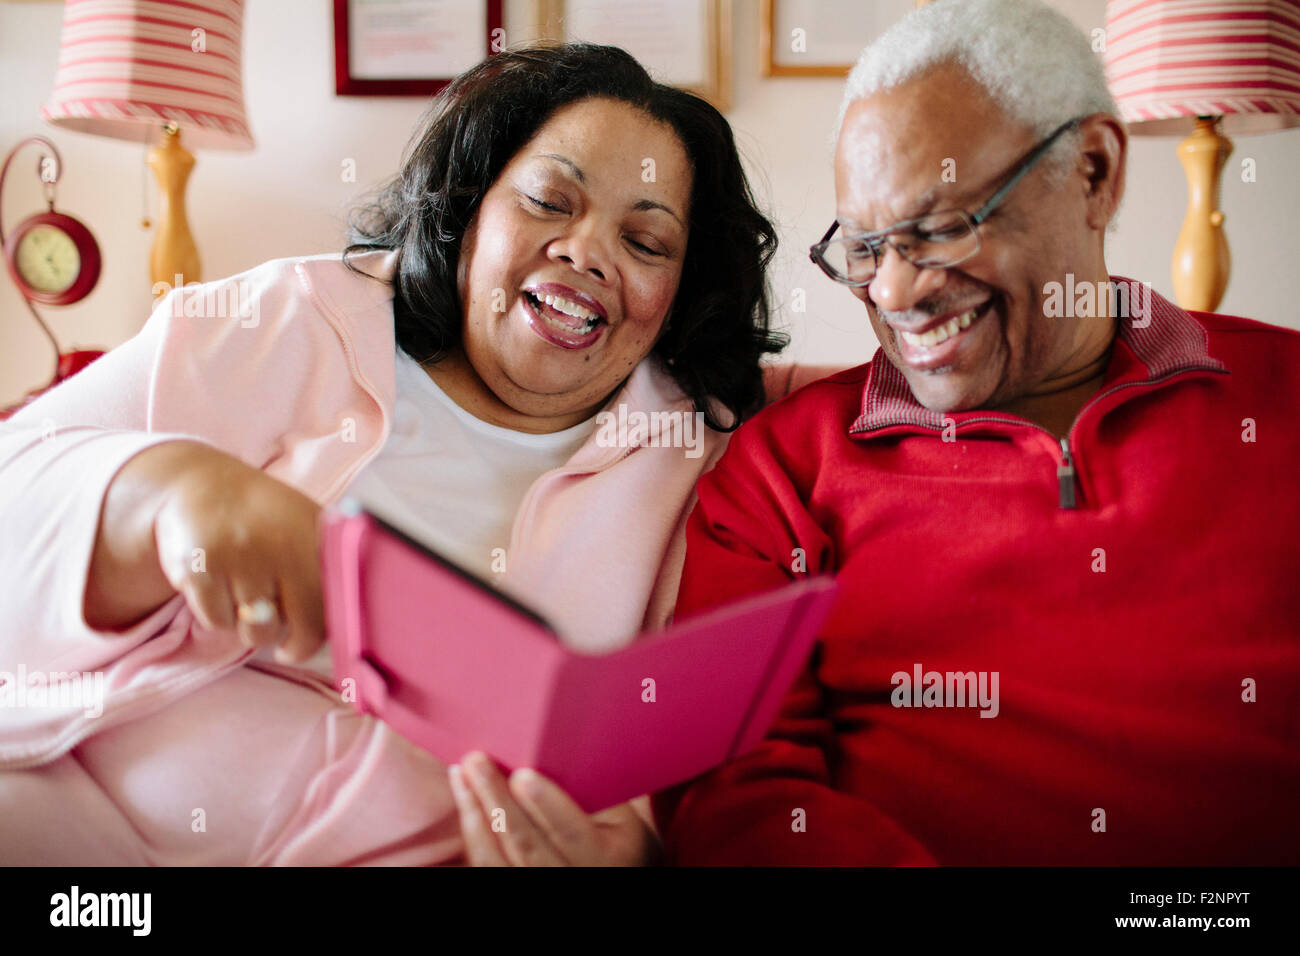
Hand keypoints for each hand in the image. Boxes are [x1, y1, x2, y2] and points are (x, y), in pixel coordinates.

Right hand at [151, 448, 324, 661]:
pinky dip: (217, 615)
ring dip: (251, 627)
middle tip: (285, 647)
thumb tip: (347, 623)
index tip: (308, 644)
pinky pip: (218, 622)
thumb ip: (328, 566)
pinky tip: (217, 587)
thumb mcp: (304, 524)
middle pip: (301, 627)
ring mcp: (240, 557)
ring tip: (246, 598)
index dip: (322, 635)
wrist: (199, 482)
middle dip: (294, 646)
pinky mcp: (200, 568)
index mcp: (314, 535)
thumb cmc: (261, 515)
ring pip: (256, 631)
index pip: (333, 605)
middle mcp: (281, 545)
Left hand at [448, 751, 658, 865]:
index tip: (523, 775)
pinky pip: (486, 862)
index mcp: (604, 857)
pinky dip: (472, 830)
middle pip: (526, 844)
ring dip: (475, 813)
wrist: (608, 870)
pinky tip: (466, 798)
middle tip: (476, 762)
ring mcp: (539, 884)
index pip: (571, 832)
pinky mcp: (515, 883)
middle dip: (498, 801)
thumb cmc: (613, 835)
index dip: (546, 805)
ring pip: (497, 859)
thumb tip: (552, 750)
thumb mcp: (619, 816)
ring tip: (461, 774)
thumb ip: (592, 791)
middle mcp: (571, 877)